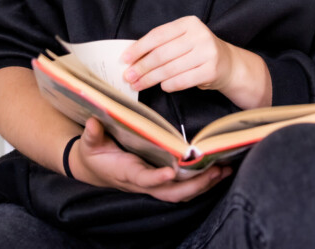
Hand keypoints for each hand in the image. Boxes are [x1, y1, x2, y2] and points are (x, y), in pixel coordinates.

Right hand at [70, 119, 228, 201]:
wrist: (95, 169)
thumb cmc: (95, 154)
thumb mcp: (90, 143)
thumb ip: (92, 134)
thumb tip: (94, 122)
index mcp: (127, 173)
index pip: (144, 179)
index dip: (157, 178)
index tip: (171, 172)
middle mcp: (144, 183)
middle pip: (171, 192)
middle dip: (194, 185)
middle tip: (214, 171)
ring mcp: (154, 185)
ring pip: (181, 193)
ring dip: (203, 184)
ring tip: (224, 171)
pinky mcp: (161, 182)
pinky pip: (183, 188)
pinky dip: (202, 182)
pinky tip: (218, 172)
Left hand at [121, 15, 236, 93]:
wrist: (228, 63)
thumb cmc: (197, 51)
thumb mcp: (182, 39)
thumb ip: (161, 44)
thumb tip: (132, 58)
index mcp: (189, 23)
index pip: (158, 35)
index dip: (139, 48)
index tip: (124, 59)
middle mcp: (200, 35)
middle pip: (161, 54)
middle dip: (141, 67)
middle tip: (128, 77)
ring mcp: (207, 52)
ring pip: (170, 69)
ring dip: (150, 79)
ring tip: (138, 85)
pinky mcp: (211, 70)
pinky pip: (182, 81)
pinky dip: (168, 85)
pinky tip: (162, 86)